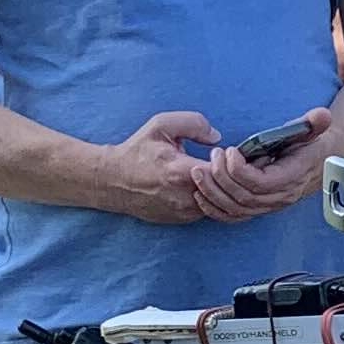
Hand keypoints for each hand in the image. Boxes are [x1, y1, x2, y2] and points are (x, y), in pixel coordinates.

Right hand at [92, 109, 231, 221]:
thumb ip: (193, 123)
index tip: (221, 153)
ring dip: (221, 189)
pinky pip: (208, 210)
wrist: (114, 181)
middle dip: (229, 176)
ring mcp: (185, 212)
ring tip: (214, 174)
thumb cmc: (138, 152)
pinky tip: (203, 184)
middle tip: (225, 164)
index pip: (223, 172)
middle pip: (225, 190)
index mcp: (181, 171)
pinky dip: (211, 198)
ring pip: (219, 203)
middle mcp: (185, 196)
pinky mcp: (182, 220)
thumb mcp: (161, 125)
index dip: (229, 161)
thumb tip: (217, 137)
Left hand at [197, 107, 332, 215]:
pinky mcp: (258, 208)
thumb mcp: (314, 131)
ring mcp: (269, 205)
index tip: (230, 151)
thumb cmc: (312, 145)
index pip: (261, 183)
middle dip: (222, 177)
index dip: (240, 170)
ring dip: (213, 193)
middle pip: (244, 197)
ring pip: (236, 209)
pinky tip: (200, 194)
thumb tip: (322, 116)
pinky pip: (233, 217)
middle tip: (212, 156)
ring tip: (199, 172)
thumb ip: (314, 123)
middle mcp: (280, 196)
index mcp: (292, 177)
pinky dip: (214, 209)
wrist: (319, 163)